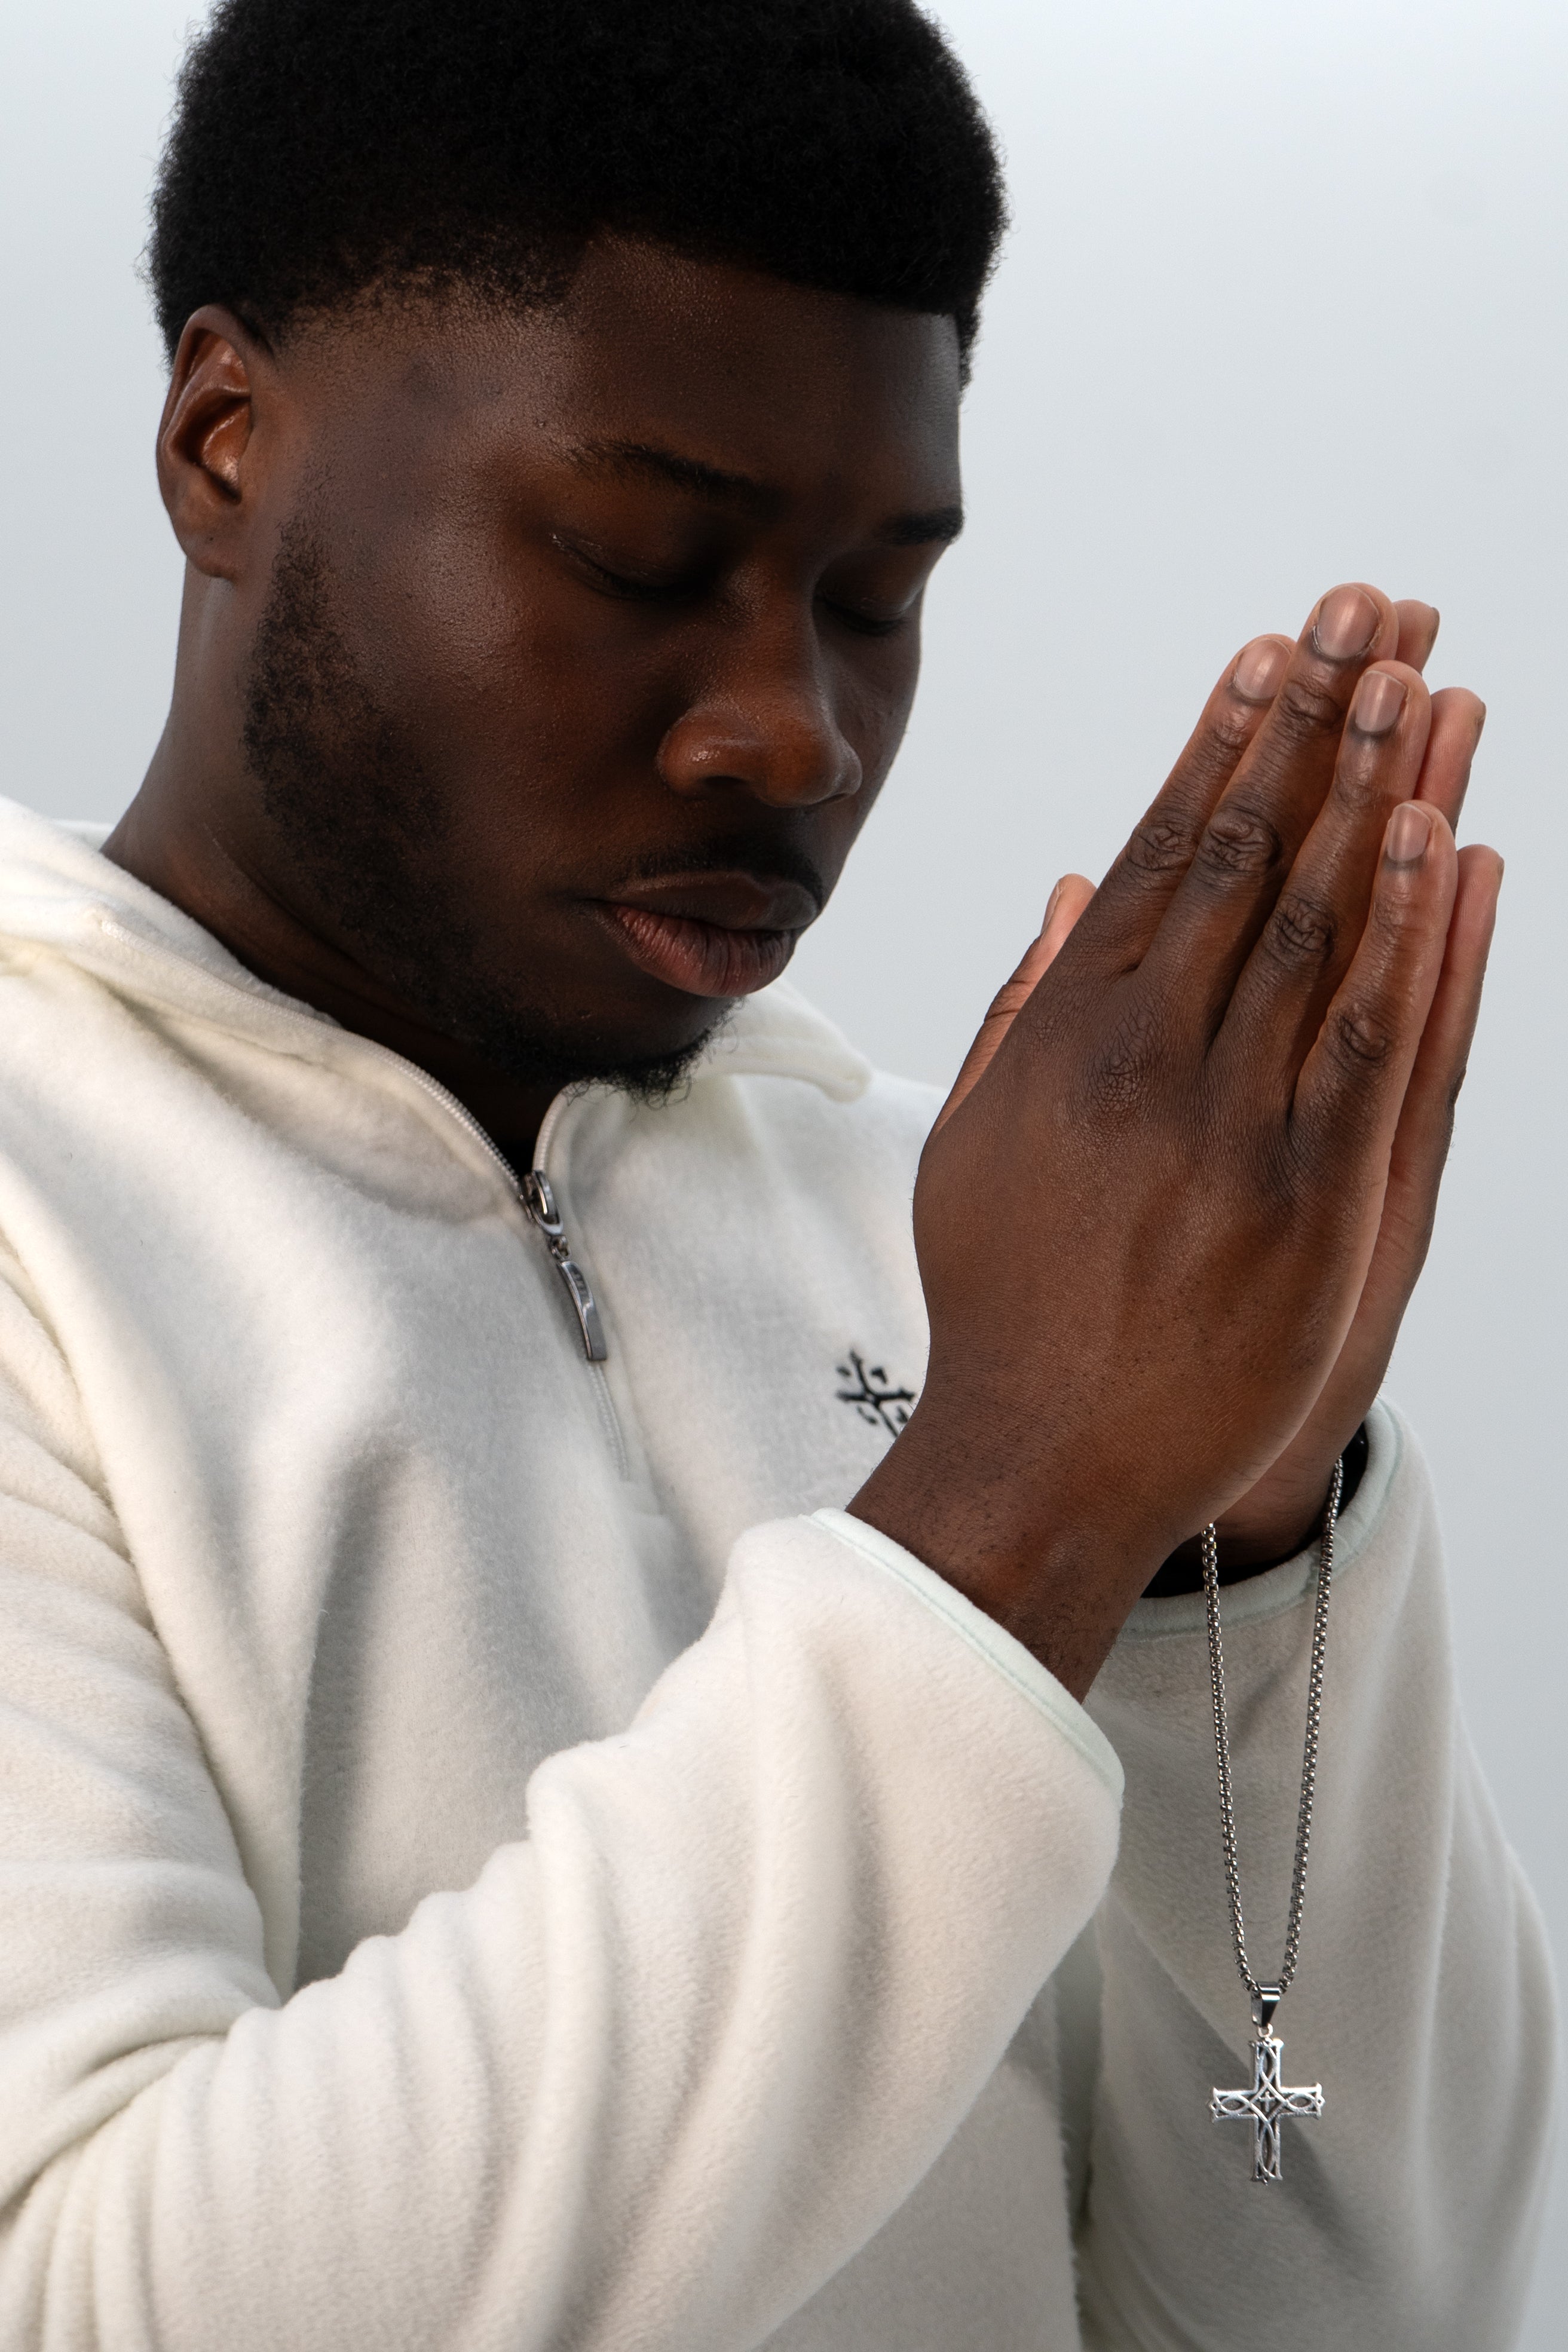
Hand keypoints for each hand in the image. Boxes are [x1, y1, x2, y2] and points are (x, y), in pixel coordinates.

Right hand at [851, 584, 1496, 1694]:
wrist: (1045, 1453)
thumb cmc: (1005, 1300)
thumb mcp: (976, 1140)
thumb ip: (1025, 1007)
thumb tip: (1075, 889)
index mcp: (1071, 1033)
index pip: (1165, 848)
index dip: (1227, 738)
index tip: (1273, 649)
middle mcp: (1151, 1054)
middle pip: (1253, 851)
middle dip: (1316, 719)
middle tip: (1369, 612)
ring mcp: (1233, 1120)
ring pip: (1320, 920)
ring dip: (1376, 788)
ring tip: (1419, 678)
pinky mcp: (1309, 1193)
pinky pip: (1374, 1036)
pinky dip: (1415, 933)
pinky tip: (1446, 838)